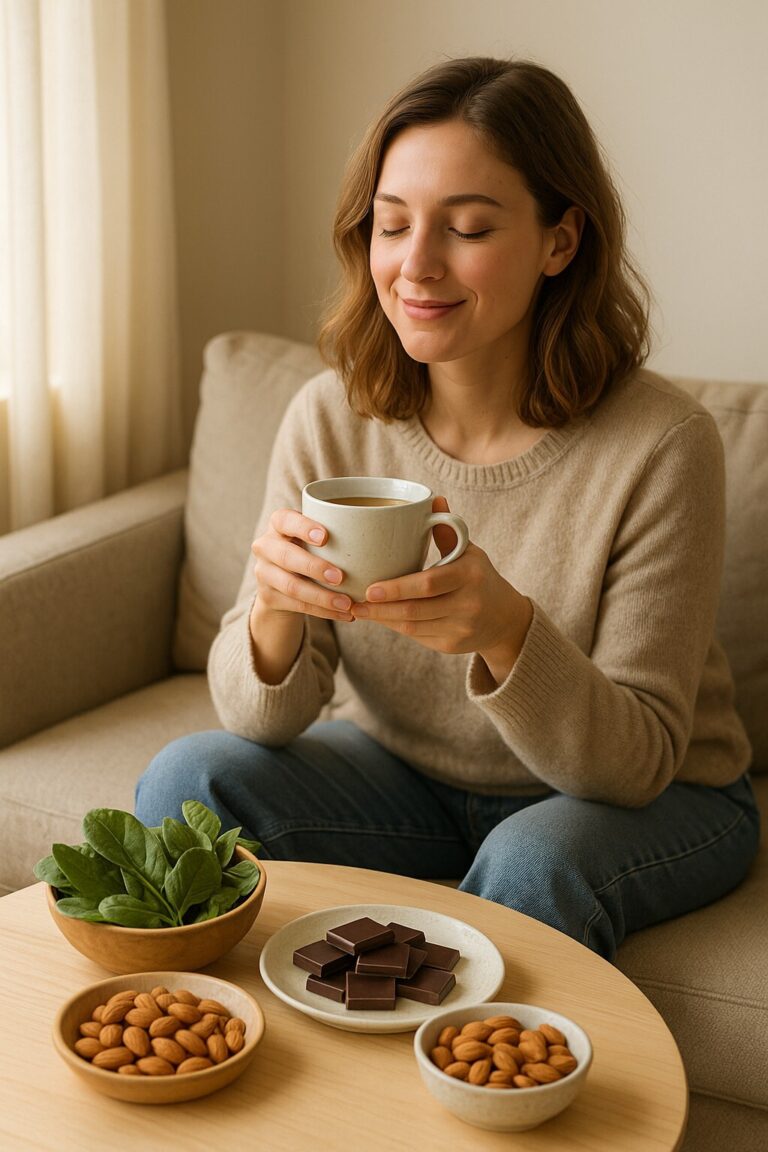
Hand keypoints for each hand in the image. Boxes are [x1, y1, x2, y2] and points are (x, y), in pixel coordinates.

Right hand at [250, 508, 354, 623]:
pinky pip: (298, 605)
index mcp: (278, 524)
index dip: (303, 527)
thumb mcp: (314, 537)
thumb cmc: (310, 549)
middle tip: (340, 577)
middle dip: (314, 567)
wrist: (281, 580)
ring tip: (347, 603)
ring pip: (292, 586)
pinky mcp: (268, 597)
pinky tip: (345, 614)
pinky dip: (324, 612)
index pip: (285, 520)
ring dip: (322, 596)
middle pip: (287, 556)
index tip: (326, 537)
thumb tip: (380, 537)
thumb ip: (334, 532)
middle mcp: (265, 546)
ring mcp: (263, 573)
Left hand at [350, 497, 531, 682]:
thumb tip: (433, 499)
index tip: (369, 588)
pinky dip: (395, 627)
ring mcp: (460, 629)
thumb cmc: (479, 577)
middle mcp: (467, 605)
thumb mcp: (469, 553)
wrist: (506, 619)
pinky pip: (417, 637)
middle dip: (381, 608)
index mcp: (469, 575)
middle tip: (355, 601)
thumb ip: (447, 531)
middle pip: (415, 610)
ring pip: (411, 627)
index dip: (396, 589)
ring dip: (382, 619)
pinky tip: (381, 618)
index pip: (427, 584)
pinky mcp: (452, 646)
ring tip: (360, 609)